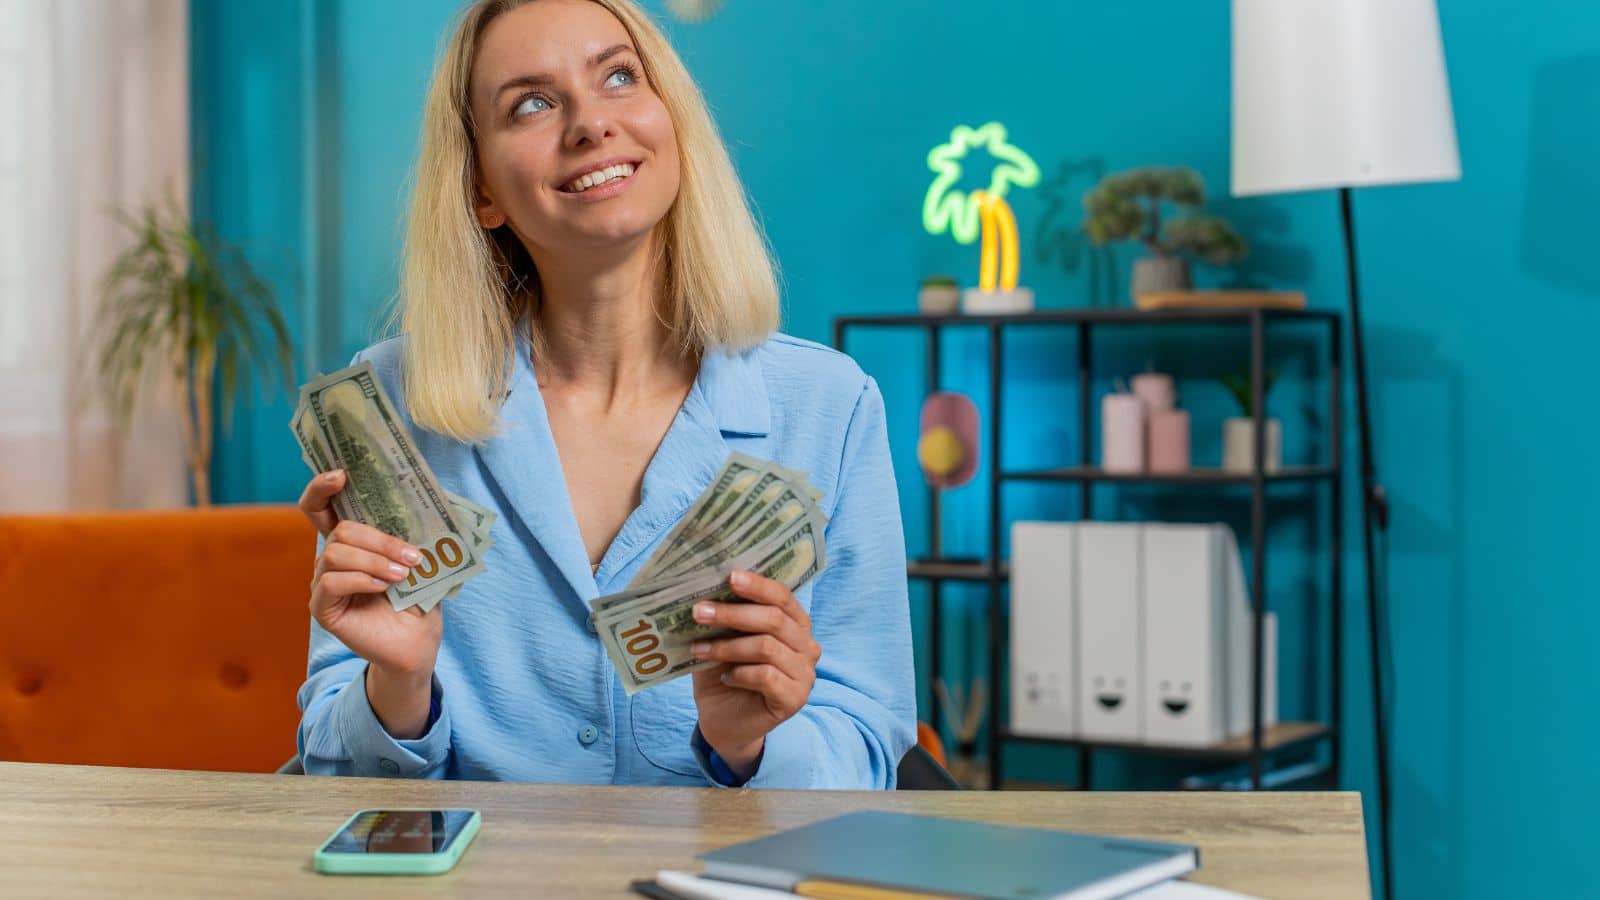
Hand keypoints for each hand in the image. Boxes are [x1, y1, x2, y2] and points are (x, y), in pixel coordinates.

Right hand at [299, 470, 440, 736]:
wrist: (418, 643)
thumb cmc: (418, 600)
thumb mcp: (420, 559)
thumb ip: (411, 532)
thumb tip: (428, 496)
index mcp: (352, 543)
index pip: (321, 507)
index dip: (322, 487)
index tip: (342, 473)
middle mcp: (331, 560)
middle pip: (340, 529)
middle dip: (379, 538)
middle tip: (411, 555)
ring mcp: (323, 584)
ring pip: (335, 553)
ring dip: (375, 560)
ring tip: (403, 574)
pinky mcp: (323, 608)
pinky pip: (332, 582)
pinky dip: (362, 580)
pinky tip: (384, 588)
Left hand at [690, 570, 820, 778]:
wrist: (724, 720)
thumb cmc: (726, 673)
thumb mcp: (723, 639)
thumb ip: (725, 616)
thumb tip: (706, 588)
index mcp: (794, 624)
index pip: (783, 597)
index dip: (758, 585)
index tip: (729, 577)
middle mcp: (806, 646)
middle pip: (774, 619)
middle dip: (732, 613)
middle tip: (698, 612)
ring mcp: (805, 674)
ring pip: (767, 647)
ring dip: (727, 646)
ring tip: (699, 650)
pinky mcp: (795, 699)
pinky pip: (767, 676)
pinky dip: (740, 674)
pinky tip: (725, 678)